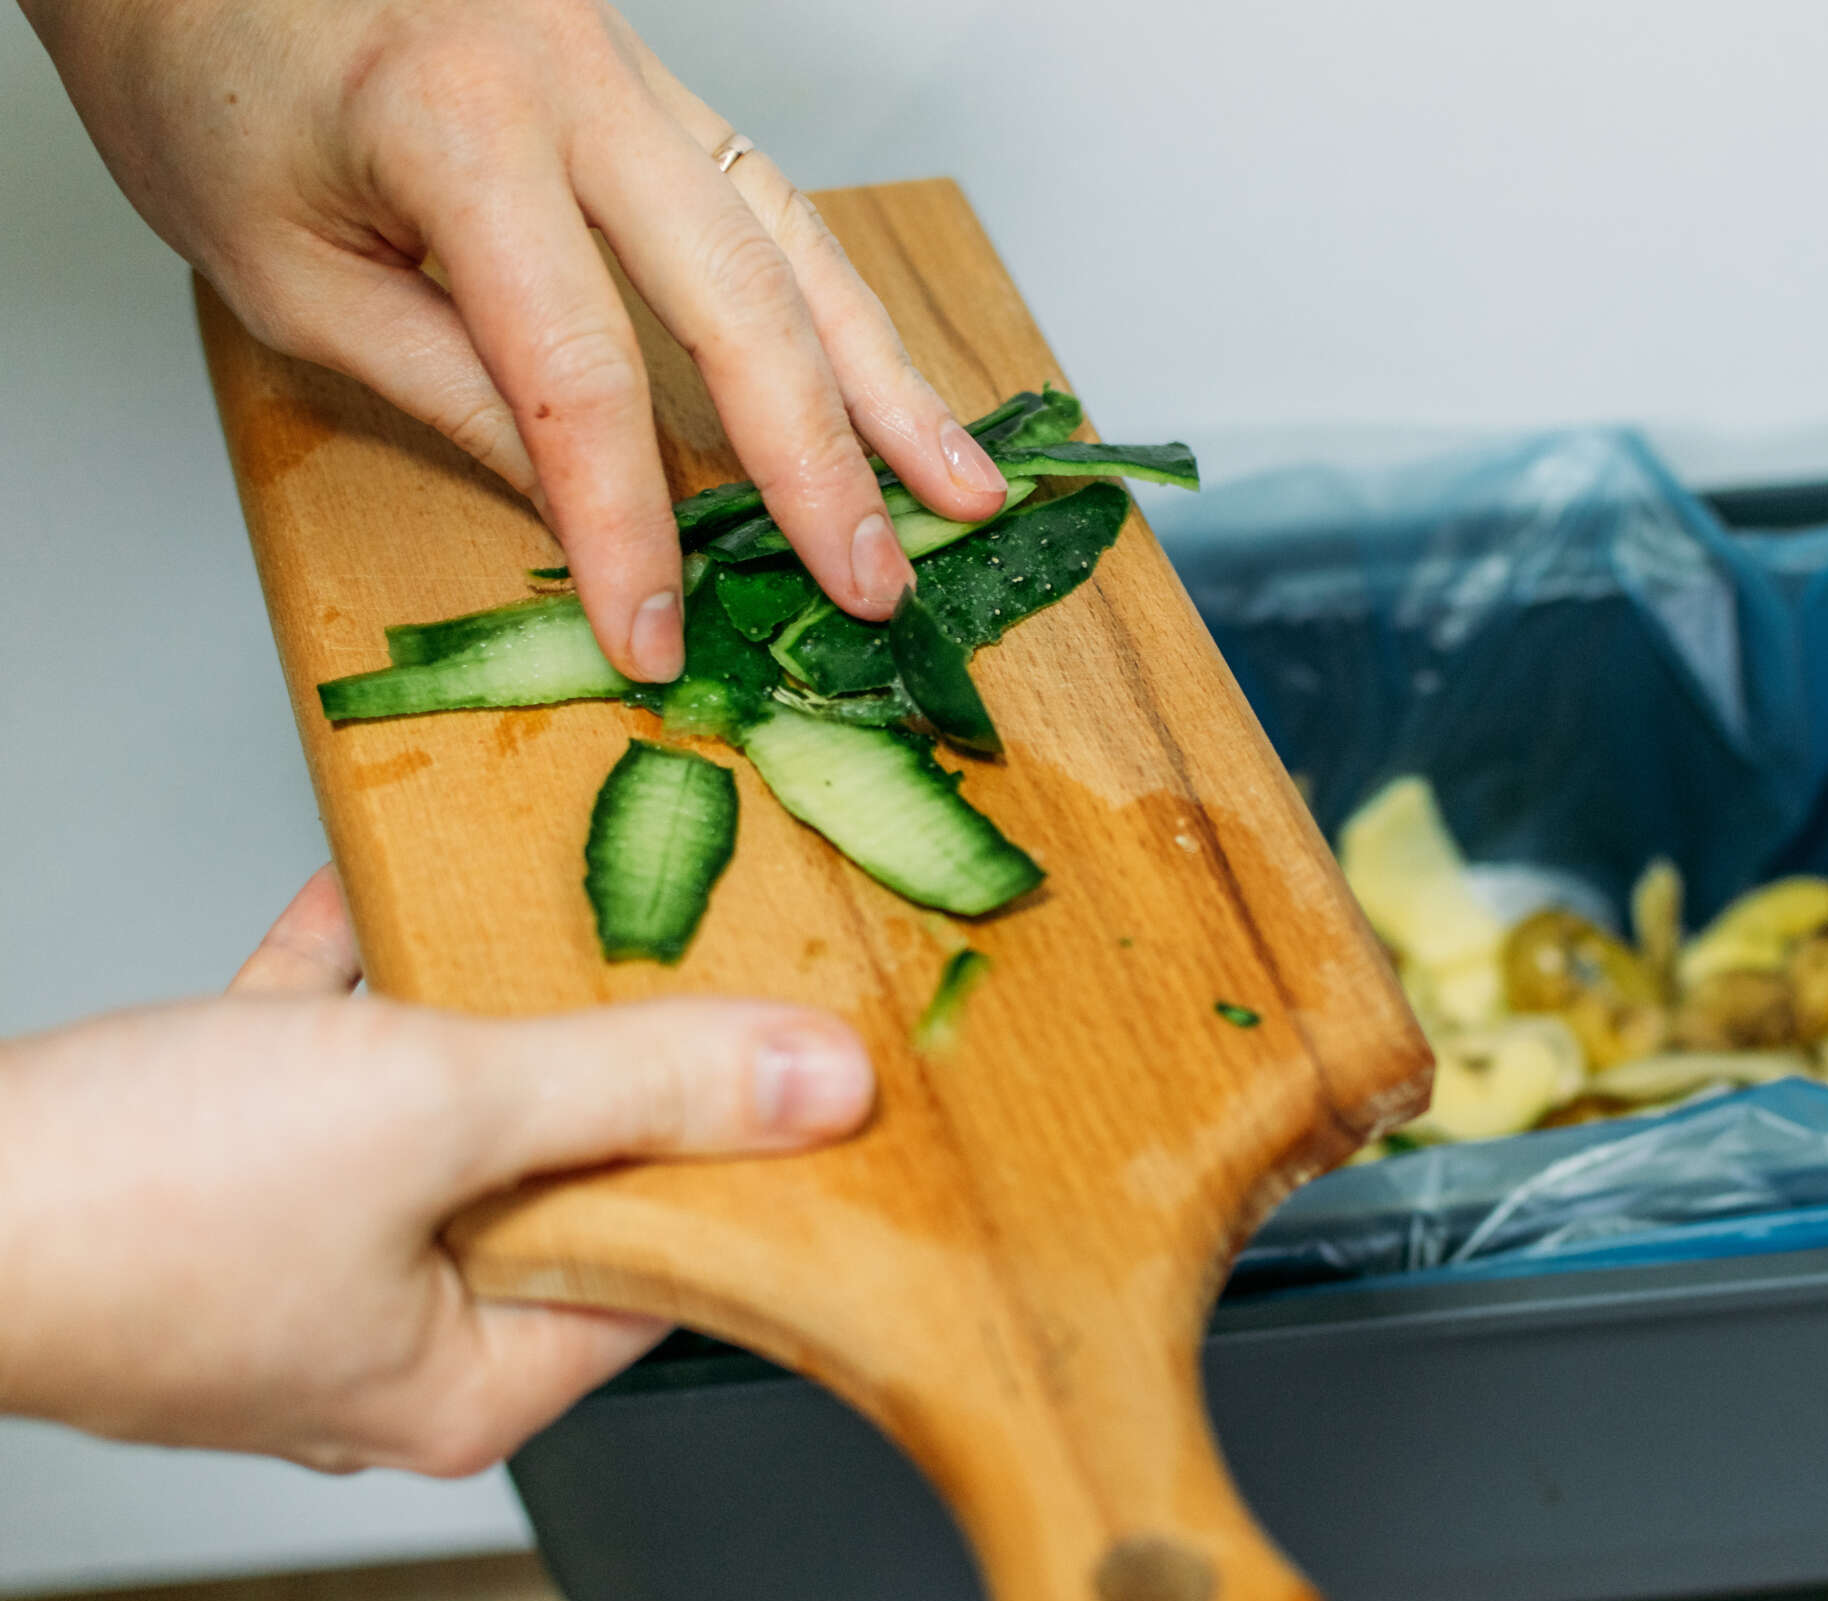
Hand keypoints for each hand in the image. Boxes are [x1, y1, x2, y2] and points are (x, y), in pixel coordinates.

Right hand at [0, 869, 874, 1474]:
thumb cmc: (130, 1203)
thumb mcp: (440, 1109)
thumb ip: (639, 1085)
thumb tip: (824, 1085)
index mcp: (466, 1378)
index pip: (668, 1272)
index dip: (743, 1166)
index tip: (807, 1070)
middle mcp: (384, 1342)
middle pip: (558, 1190)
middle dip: (613, 1072)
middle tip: (702, 966)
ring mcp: (287, 1265)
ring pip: (433, 1127)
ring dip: (480, 1017)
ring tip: (560, 914)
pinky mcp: (200, 1191)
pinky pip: (312, 1077)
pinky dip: (347, 993)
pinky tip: (370, 898)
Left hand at [19, 0, 1009, 677]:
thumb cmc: (198, 76)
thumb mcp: (280, 266)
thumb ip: (442, 381)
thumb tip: (576, 501)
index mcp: (457, 131)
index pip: (581, 373)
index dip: (628, 524)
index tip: (655, 637)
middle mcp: (574, 83)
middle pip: (742, 299)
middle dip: (819, 462)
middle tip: (873, 581)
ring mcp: (630, 69)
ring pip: (795, 237)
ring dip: (888, 378)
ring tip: (963, 489)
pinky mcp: (650, 80)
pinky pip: (770, 198)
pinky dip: (840, 302)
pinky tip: (896, 384)